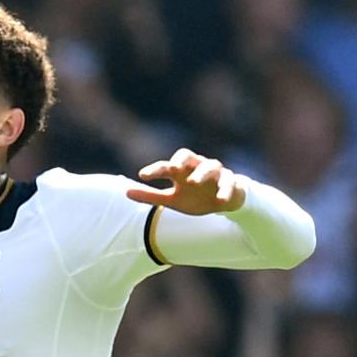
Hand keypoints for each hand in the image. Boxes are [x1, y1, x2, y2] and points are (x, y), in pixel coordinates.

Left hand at [126, 148, 244, 217]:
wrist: (224, 201)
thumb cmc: (195, 197)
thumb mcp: (172, 199)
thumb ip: (150, 196)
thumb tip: (125, 192)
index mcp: (182, 171)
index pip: (167, 165)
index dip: (155, 169)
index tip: (142, 175)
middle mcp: (197, 167)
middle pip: (188, 155)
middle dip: (180, 160)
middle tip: (173, 168)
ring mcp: (215, 173)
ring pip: (211, 166)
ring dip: (202, 173)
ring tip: (193, 181)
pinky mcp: (231, 182)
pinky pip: (229, 182)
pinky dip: (225, 190)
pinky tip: (220, 200)